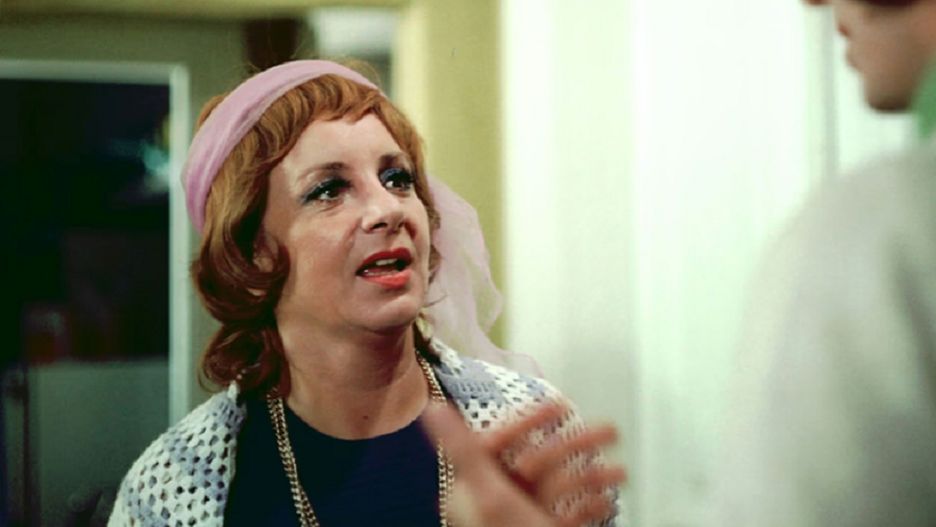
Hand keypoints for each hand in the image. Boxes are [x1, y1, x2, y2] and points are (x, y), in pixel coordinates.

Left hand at [422, 403, 624, 526]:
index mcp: (473, 491)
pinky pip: (566, 515)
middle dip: (575, 447)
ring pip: (557, 486)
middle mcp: (493, 503)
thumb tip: (431, 408)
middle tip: (609, 433)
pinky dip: (588, 506)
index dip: (529, 420)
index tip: (559, 406)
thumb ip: (463, 450)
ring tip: (620, 473)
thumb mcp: (490, 495)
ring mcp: (518, 521)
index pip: (498, 440)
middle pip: (536, 461)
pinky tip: (608, 502)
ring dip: (591, 477)